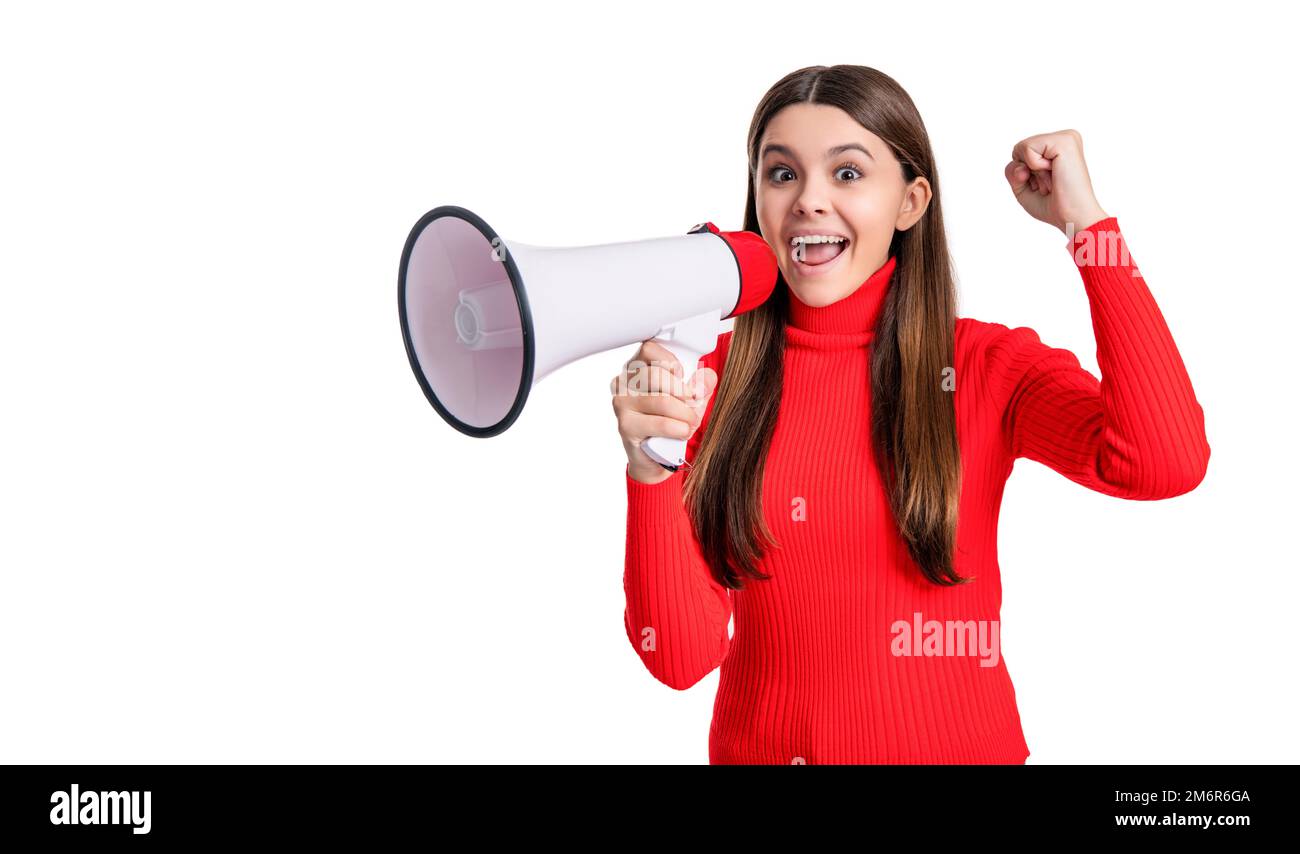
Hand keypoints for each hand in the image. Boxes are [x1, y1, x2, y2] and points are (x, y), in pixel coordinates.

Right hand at [610, 340, 717, 484]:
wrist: (655, 457)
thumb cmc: (668, 421)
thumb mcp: (689, 400)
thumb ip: (700, 386)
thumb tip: (709, 377)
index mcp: (636, 368)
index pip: (648, 349)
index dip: (670, 361)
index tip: (682, 375)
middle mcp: (623, 383)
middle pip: (655, 376)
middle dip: (683, 392)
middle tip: (694, 403)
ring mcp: (621, 404)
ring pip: (662, 401)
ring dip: (685, 413)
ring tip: (692, 422)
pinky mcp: (626, 425)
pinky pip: (660, 423)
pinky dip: (678, 428)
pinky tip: (683, 432)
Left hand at [1004, 129, 1108, 235]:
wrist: (1072, 217)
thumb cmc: (1053, 206)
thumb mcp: (1023, 188)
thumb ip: (1012, 171)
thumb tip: (1019, 162)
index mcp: (1058, 147)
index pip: (1020, 153)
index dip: (1024, 174)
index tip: (1047, 184)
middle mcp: (1064, 138)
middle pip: (1019, 150)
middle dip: (1027, 173)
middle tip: (1051, 184)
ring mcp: (1066, 137)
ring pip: (1022, 147)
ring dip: (1033, 172)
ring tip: (1054, 180)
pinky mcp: (1064, 140)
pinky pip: (1027, 148)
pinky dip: (1034, 166)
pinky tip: (1055, 174)